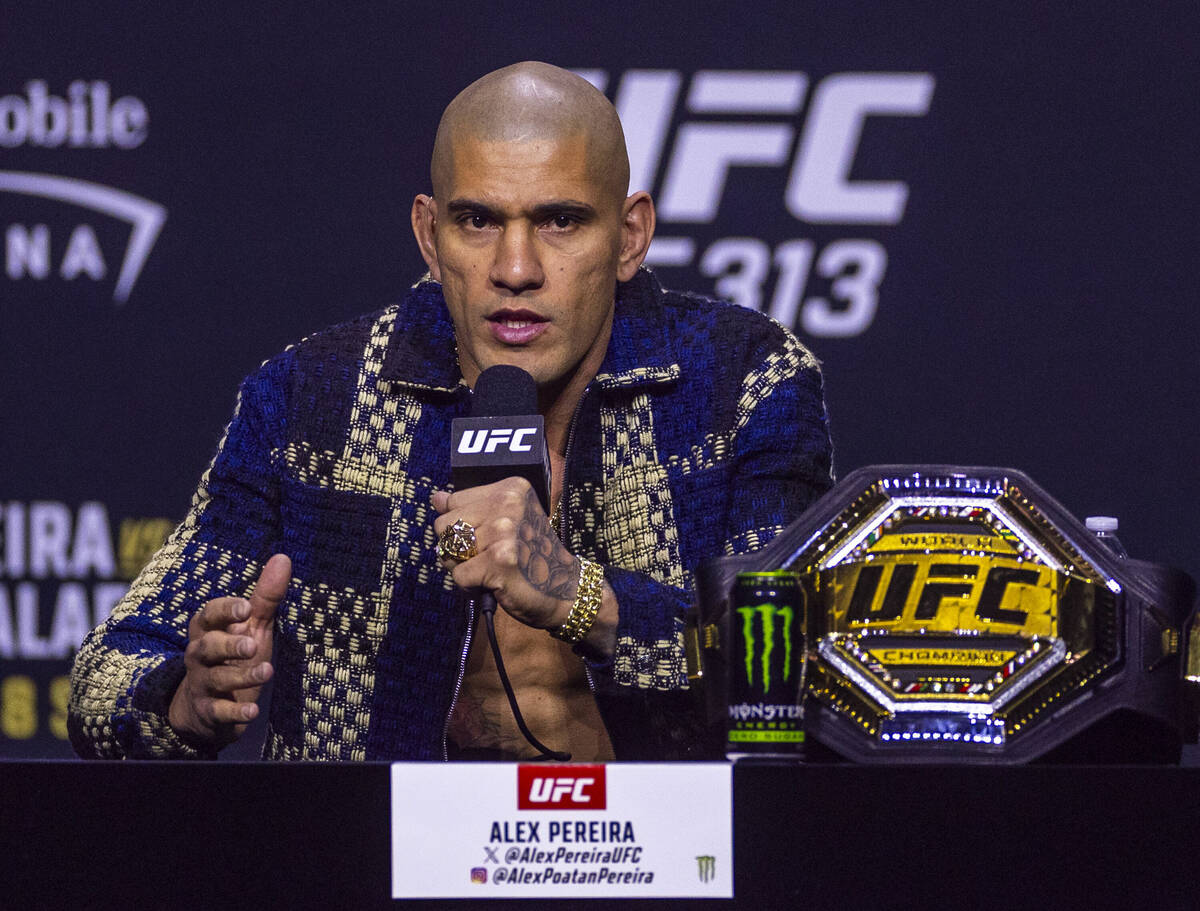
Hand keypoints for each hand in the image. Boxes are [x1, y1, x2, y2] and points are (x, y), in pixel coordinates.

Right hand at [167, 553, 290, 746]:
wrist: (204, 708)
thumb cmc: (233, 656)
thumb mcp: (251, 626)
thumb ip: (265, 597)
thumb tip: (283, 558)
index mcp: (208, 630)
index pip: (208, 615)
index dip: (224, 610)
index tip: (246, 607)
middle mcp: (200, 656)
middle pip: (207, 647)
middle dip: (228, 645)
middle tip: (251, 644)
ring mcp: (203, 685)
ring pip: (216, 679)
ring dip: (241, 676)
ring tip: (267, 671)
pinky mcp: (209, 712)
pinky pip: (219, 712)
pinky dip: (235, 713)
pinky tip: (252, 712)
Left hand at [432, 479, 576, 629]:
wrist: (562, 589)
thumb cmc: (531, 555)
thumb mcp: (504, 521)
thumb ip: (470, 508)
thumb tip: (436, 498)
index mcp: (511, 489)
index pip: (453, 501)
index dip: (460, 526)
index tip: (485, 538)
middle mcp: (509, 504)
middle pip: (444, 525)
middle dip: (455, 547)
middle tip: (483, 557)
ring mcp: (504, 532)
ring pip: (448, 550)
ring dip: (461, 568)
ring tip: (486, 570)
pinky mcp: (500, 561)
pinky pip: (458, 575)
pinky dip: (468, 587)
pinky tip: (491, 584)